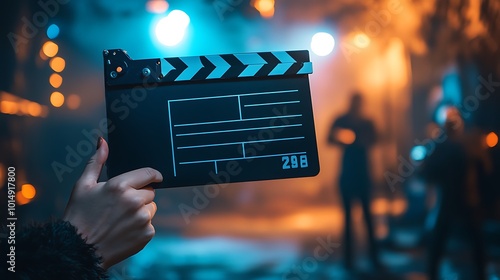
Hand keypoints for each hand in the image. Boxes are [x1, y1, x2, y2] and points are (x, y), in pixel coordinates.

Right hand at [63, 138, 162, 268]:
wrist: (79, 250)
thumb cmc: (79, 216)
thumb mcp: (83, 185)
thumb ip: (96, 162)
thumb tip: (102, 141)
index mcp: (120, 186)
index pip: (149, 174)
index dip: (154, 175)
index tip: (156, 177)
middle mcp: (134, 201)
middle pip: (150, 192)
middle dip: (140, 196)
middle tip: (122, 205)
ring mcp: (142, 218)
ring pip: (151, 208)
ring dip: (141, 211)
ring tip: (121, 219)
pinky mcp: (147, 234)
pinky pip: (150, 225)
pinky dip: (141, 227)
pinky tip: (124, 231)